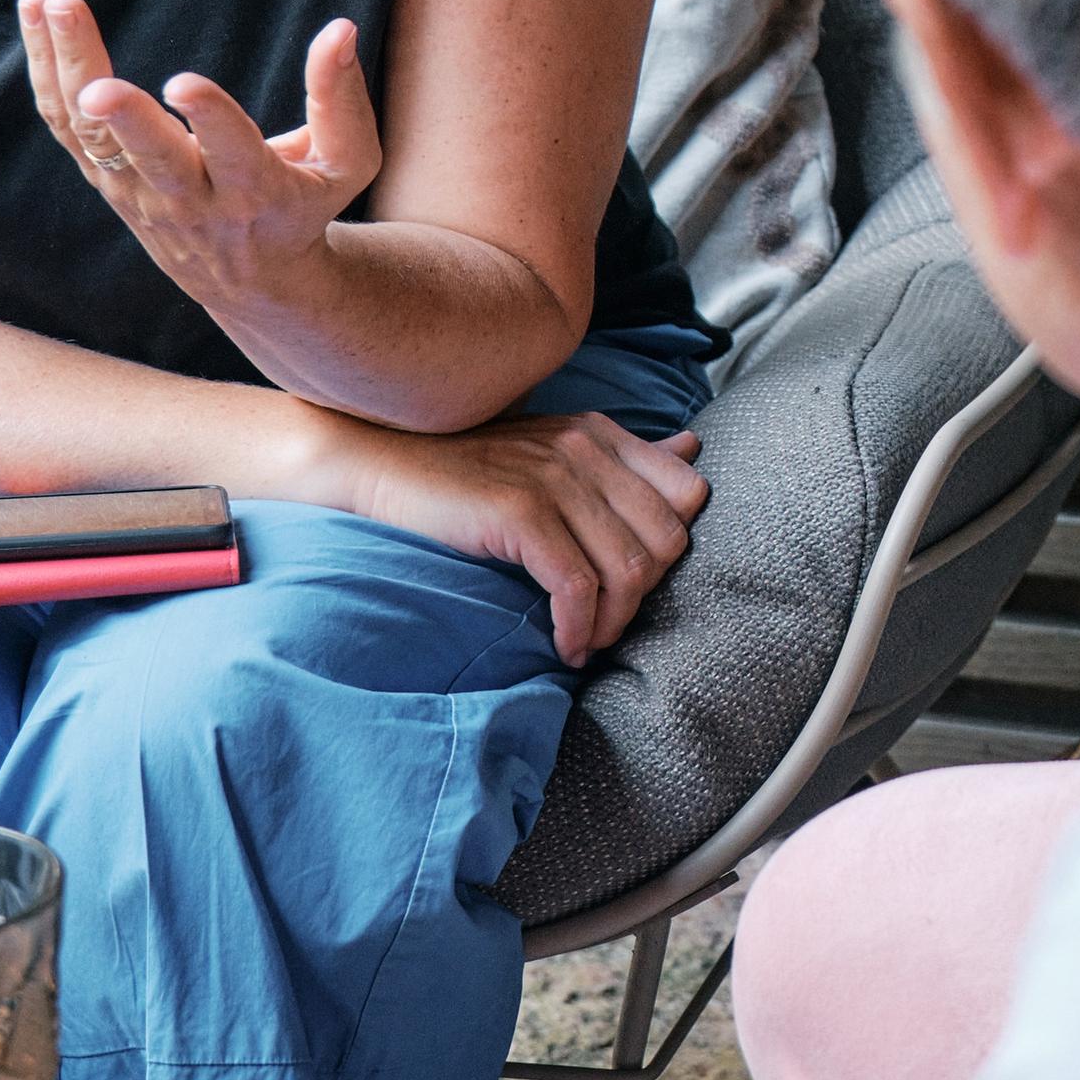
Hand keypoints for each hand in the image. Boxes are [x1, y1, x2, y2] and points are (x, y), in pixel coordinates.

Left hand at [21, 0, 377, 305]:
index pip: (231, 153)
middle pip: (148, 157)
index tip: (183, 84)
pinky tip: (32, 11)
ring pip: (90, 135)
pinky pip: (64, 125)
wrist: (249, 281)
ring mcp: (138, 193)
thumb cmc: (305, 206)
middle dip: (122, 118)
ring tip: (50, 3)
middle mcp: (189, 198)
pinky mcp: (107, 179)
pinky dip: (44, 69)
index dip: (210, 120)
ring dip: (67, 68)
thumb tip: (340, 28)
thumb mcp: (348, 163)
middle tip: (97, 84)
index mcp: (256, 190)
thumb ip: (341, 99)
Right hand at [331, 411, 712, 664]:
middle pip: (668, 540)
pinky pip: (577, 588)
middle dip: (647, 596)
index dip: (674, 549)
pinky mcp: (520, 513)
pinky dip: (579, 628)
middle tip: (610, 624)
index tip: (636, 583)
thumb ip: (625, 456)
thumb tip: (693, 447)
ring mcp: (555, 479)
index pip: (689, 493)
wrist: (386, 466)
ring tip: (587, 641)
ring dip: (614, 623)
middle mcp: (588, 450)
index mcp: (603, 434)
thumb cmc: (472, 471)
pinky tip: (564, 645)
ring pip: (630, 570)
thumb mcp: (556, 451)